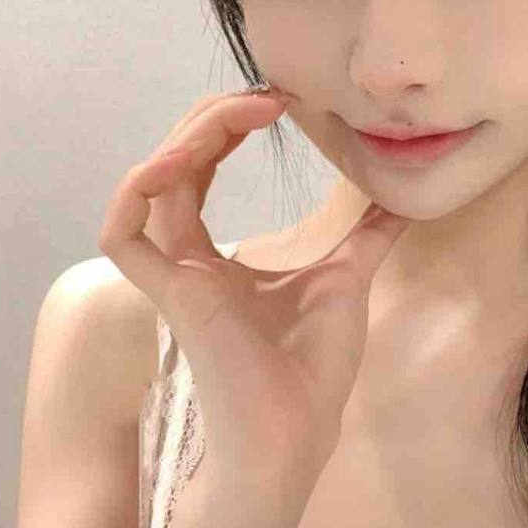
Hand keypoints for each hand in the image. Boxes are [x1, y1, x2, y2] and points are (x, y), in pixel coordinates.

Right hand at [97, 87, 410, 495]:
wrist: (299, 430)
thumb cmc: (313, 366)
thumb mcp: (348, 276)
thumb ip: (368, 233)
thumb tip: (404, 198)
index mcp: (215, 256)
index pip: (200, 172)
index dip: (227, 129)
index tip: (277, 103)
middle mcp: (186, 258)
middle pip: (175, 165)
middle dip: (212, 119)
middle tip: (266, 98)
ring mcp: (173, 275)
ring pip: (150, 183)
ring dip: (188, 137)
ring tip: (240, 114)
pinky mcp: (169, 294)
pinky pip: (123, 232)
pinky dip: (140, 188)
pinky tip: (181, 160)